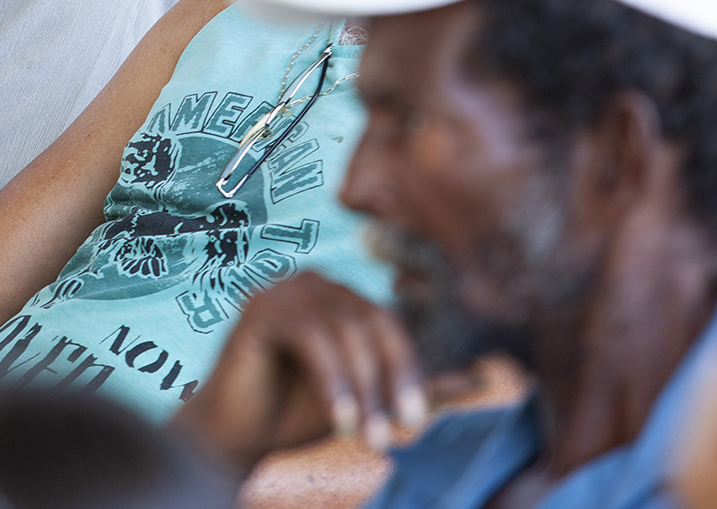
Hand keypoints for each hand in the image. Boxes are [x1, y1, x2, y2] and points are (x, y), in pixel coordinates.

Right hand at [174, 273, 426, 474]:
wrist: (234, 434)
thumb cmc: (296, 413)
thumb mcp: (366, 398)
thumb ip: (412, 383)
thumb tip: (482, 377)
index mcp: (336, 295)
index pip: (388, 323)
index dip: (407, 371)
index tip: (415, 422)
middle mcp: (310, 281)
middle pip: (370, 321)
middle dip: (386, 383)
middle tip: (390, 436)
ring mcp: (281, 288)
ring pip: (344, 328)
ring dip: (362, 388)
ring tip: (365, 435)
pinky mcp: (257, 307)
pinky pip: (310, 335)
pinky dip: (332, 380)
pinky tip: (338, 417)